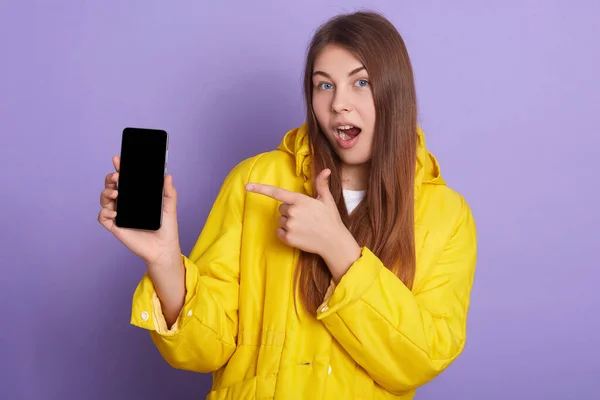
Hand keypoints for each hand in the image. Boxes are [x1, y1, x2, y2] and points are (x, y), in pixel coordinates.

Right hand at [98, 155, 181, 267]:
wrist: (164, 248)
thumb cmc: (166, 228)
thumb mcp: (169, 207)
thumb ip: (169, 192)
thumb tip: (168, 175)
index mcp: (135, 196)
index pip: (125, 179)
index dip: (119, 168)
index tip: (118, 159)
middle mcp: (125, 204)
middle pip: (111, 186)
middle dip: (110, 178)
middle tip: (117, 176)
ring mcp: (119, 215)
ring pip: (104, 199)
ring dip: (106, 192)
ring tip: (116, 192)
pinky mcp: (115, 227)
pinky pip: (103, 217)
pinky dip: (105, 212)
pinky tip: (115, 212)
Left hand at [245, 169, 360, 279]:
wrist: (334, 242)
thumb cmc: (331, 219)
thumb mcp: (327, 200)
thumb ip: (321, 184)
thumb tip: (326, 170)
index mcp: (300, 200)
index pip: (276, 192)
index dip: (260, 188)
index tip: (247, 186)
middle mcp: (292, 212)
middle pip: (281, 208)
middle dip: (290, 210)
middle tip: (305, 216)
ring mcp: (289, 226)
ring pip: (281, 220)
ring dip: (289, 222)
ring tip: (305, 226)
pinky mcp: (288, 238)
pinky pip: (279, 232)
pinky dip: (285, 233)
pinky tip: (299, 234)